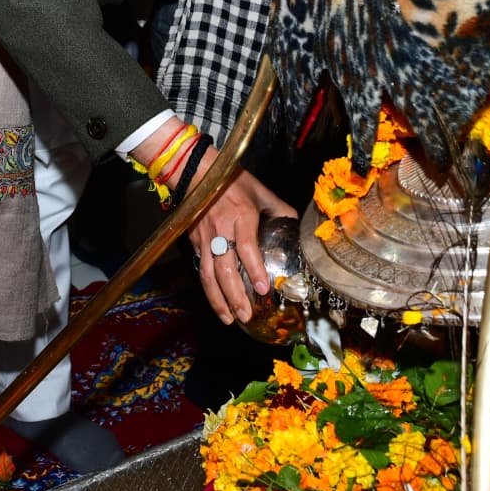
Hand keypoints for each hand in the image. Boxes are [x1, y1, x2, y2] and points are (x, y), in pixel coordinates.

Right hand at [187, 157, 296, 324]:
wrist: (198, 172)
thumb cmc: (233, 181)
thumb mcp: (261, 191)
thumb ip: (279, 210)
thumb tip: (295, 227)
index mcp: (241, 215)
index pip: (246, 246)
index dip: (254, 269)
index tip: (262, 288)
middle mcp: (221, 229)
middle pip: (225, 268)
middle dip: (235, 295)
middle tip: (246, 315)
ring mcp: (205, 237)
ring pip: (208, 275)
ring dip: (218, 299)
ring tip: (229, 318)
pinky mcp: (194, 242)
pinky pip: (201, 269)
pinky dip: (209, 288)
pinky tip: (217, 302)